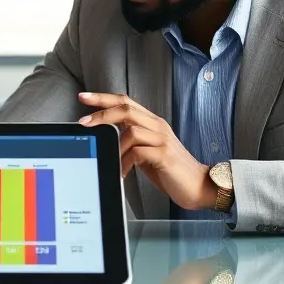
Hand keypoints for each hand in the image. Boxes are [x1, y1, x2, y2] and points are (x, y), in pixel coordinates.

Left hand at [77, 91, 217, 211]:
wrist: (200, 186)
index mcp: (152, 123)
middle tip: (83, 122)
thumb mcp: (147, 151)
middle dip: (101, 114)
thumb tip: (104, 137)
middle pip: (126, 109)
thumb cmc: (170, 171)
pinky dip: (124, 163)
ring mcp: (163, 140)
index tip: (83, 97)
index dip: (103, 98)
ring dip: (114, 146)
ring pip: (131, 131)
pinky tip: (121, 172)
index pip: (126, 102)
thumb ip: (131, 141)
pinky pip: (137, 153)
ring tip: (108, 160)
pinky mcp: (165, 156)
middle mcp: (158, 126)